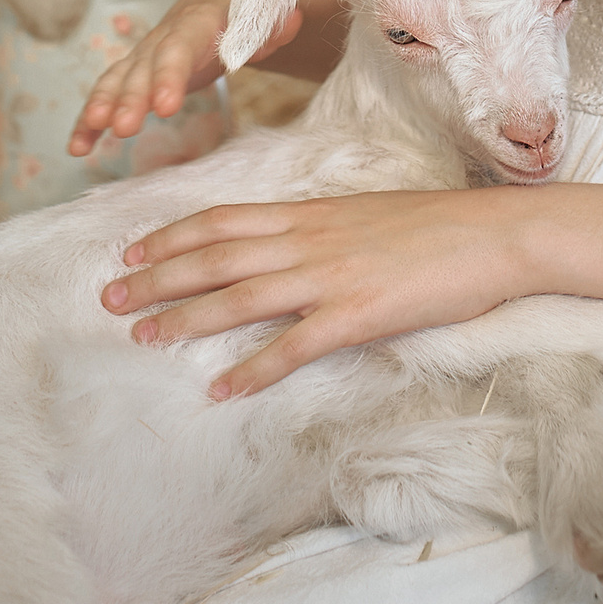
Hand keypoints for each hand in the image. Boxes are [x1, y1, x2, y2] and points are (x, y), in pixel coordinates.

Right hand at [67, 0, 321, 155]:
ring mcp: (145, 55)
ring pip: (117, 80)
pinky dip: (90, 119)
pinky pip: (109, 95)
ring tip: (84, 142)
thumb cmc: (250, 12)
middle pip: (142, 68)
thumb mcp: (268, 15)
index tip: (165, 107)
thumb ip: (277, 23)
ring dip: (101, 108)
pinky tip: (77, 148)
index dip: (170, 75)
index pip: (180, 48)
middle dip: (130, 99)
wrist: (218, 0)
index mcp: (197, 23)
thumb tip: (292, 22)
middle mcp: (163, 37)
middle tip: (124, 128)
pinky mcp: (137, 74)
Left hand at [99, 186, 532, 397]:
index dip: (170, 236)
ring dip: (186, 319)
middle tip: (109, 299)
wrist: (493, 234)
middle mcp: (307, 240)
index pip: (221, 221)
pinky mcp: (359, 314)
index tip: (130, 251)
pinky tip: (223, 389)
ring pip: (240, 298)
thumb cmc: (432, 227)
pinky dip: (255, 368)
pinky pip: (294, 345)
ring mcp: (330, 277)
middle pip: (214, 258)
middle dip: (156, 277)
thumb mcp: (359, 215)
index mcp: (307, 214)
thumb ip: (315, 230)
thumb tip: (279, 244)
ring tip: (144, 338)